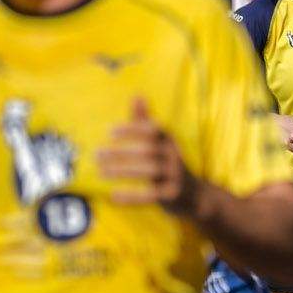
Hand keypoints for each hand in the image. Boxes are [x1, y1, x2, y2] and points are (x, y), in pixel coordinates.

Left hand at [98, 97, 197, 214]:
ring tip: (101, 172)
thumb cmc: (168, 164)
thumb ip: (145, 122)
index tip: (109, 132)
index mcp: (169, 141)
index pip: (153, 130)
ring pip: (150, 171)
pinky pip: (152, 194)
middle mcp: (175, 155)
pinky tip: (114, 196)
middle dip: (121, 152)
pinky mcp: (174, 194)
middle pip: (148, 151)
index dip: (132, 129)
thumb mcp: (160, 143)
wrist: (195, 195)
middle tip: (97, 155)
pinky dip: (133, 196)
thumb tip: (137, 96)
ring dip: (123, 171)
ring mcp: (176, 175)